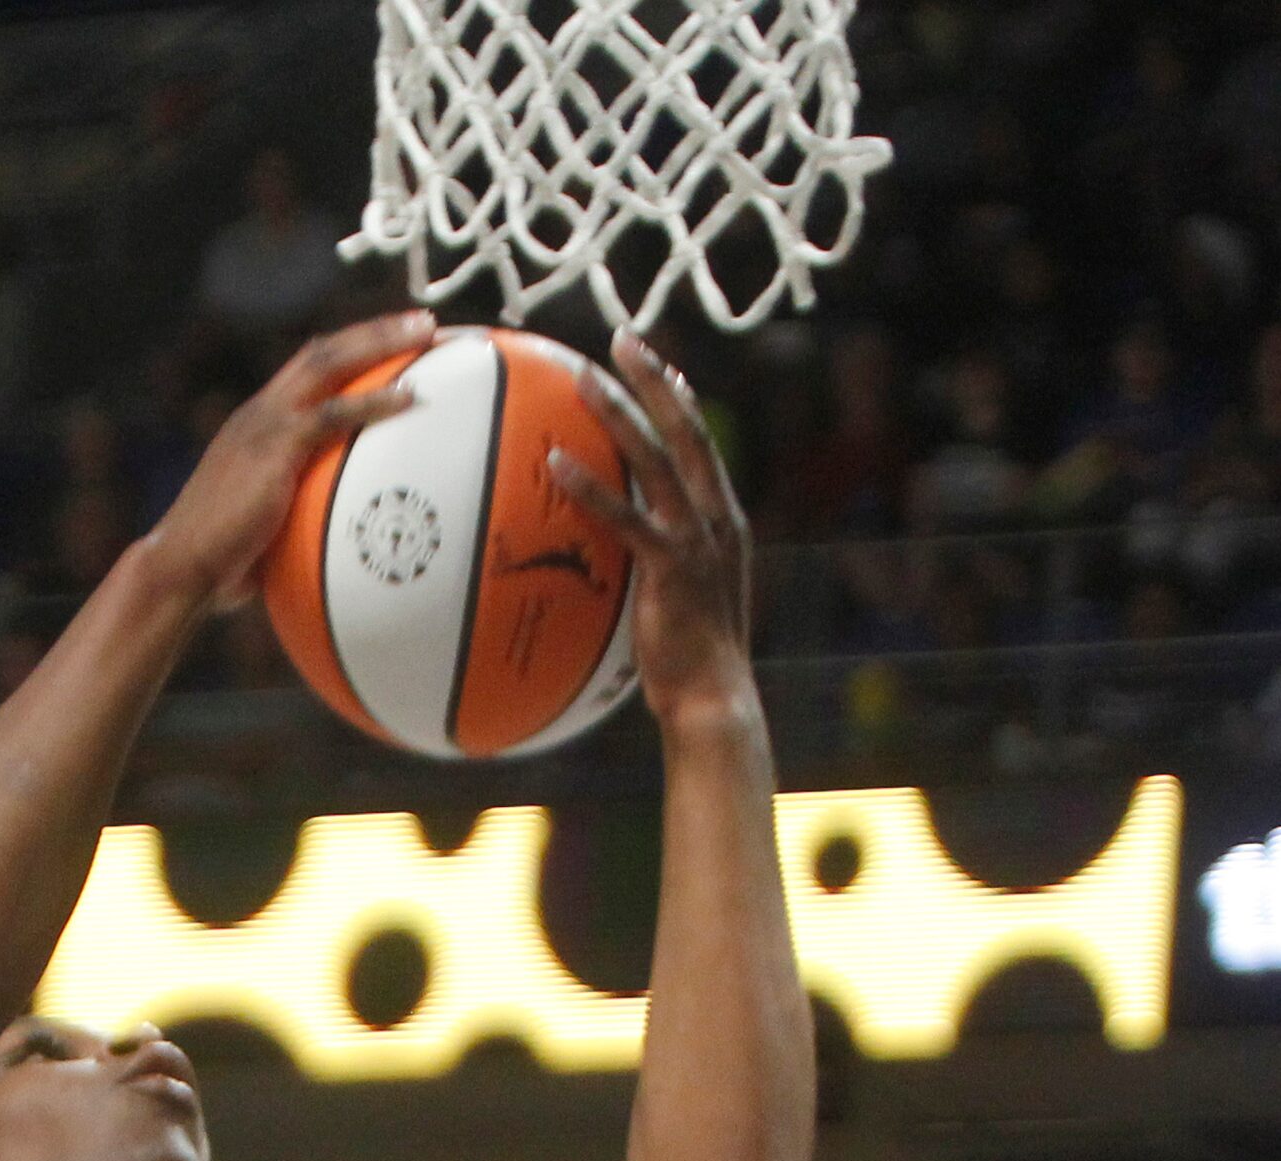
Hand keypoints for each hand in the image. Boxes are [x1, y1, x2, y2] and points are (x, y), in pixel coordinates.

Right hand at [147, 310, 438, 614]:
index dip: (349, 353)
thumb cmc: (219, 563)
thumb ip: (296, 517)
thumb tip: (332, 548)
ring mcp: (264, 425)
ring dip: (380, 342)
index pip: (305, 373)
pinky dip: (373, 402)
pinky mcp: (273, 447)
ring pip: (327, 363)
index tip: (393, 345)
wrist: (181, 566)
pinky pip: (332, 414)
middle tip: (425, 322)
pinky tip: (409, 397)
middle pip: (322, 351)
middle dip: (374, 331)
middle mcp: (259, 413)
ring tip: (427, 332)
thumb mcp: (264, 527)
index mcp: (255, 426)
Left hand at [550, 331, 755, 738]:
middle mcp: (718, 520)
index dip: (680, 400)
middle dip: (654, 380)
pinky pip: (627, 519)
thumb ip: (660, 565)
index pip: (703, 445)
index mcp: (724, 522)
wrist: (713, 698)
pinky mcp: (673, 569)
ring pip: (658, 460)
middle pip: (687, 430)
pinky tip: (557, 464)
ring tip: (583, 379)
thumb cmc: (689, 660)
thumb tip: (620, 554)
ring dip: (620, 414)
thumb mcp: (680, 600)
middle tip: (621, 340)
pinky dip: (593, 489)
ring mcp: (698, 541)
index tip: (656, 365)